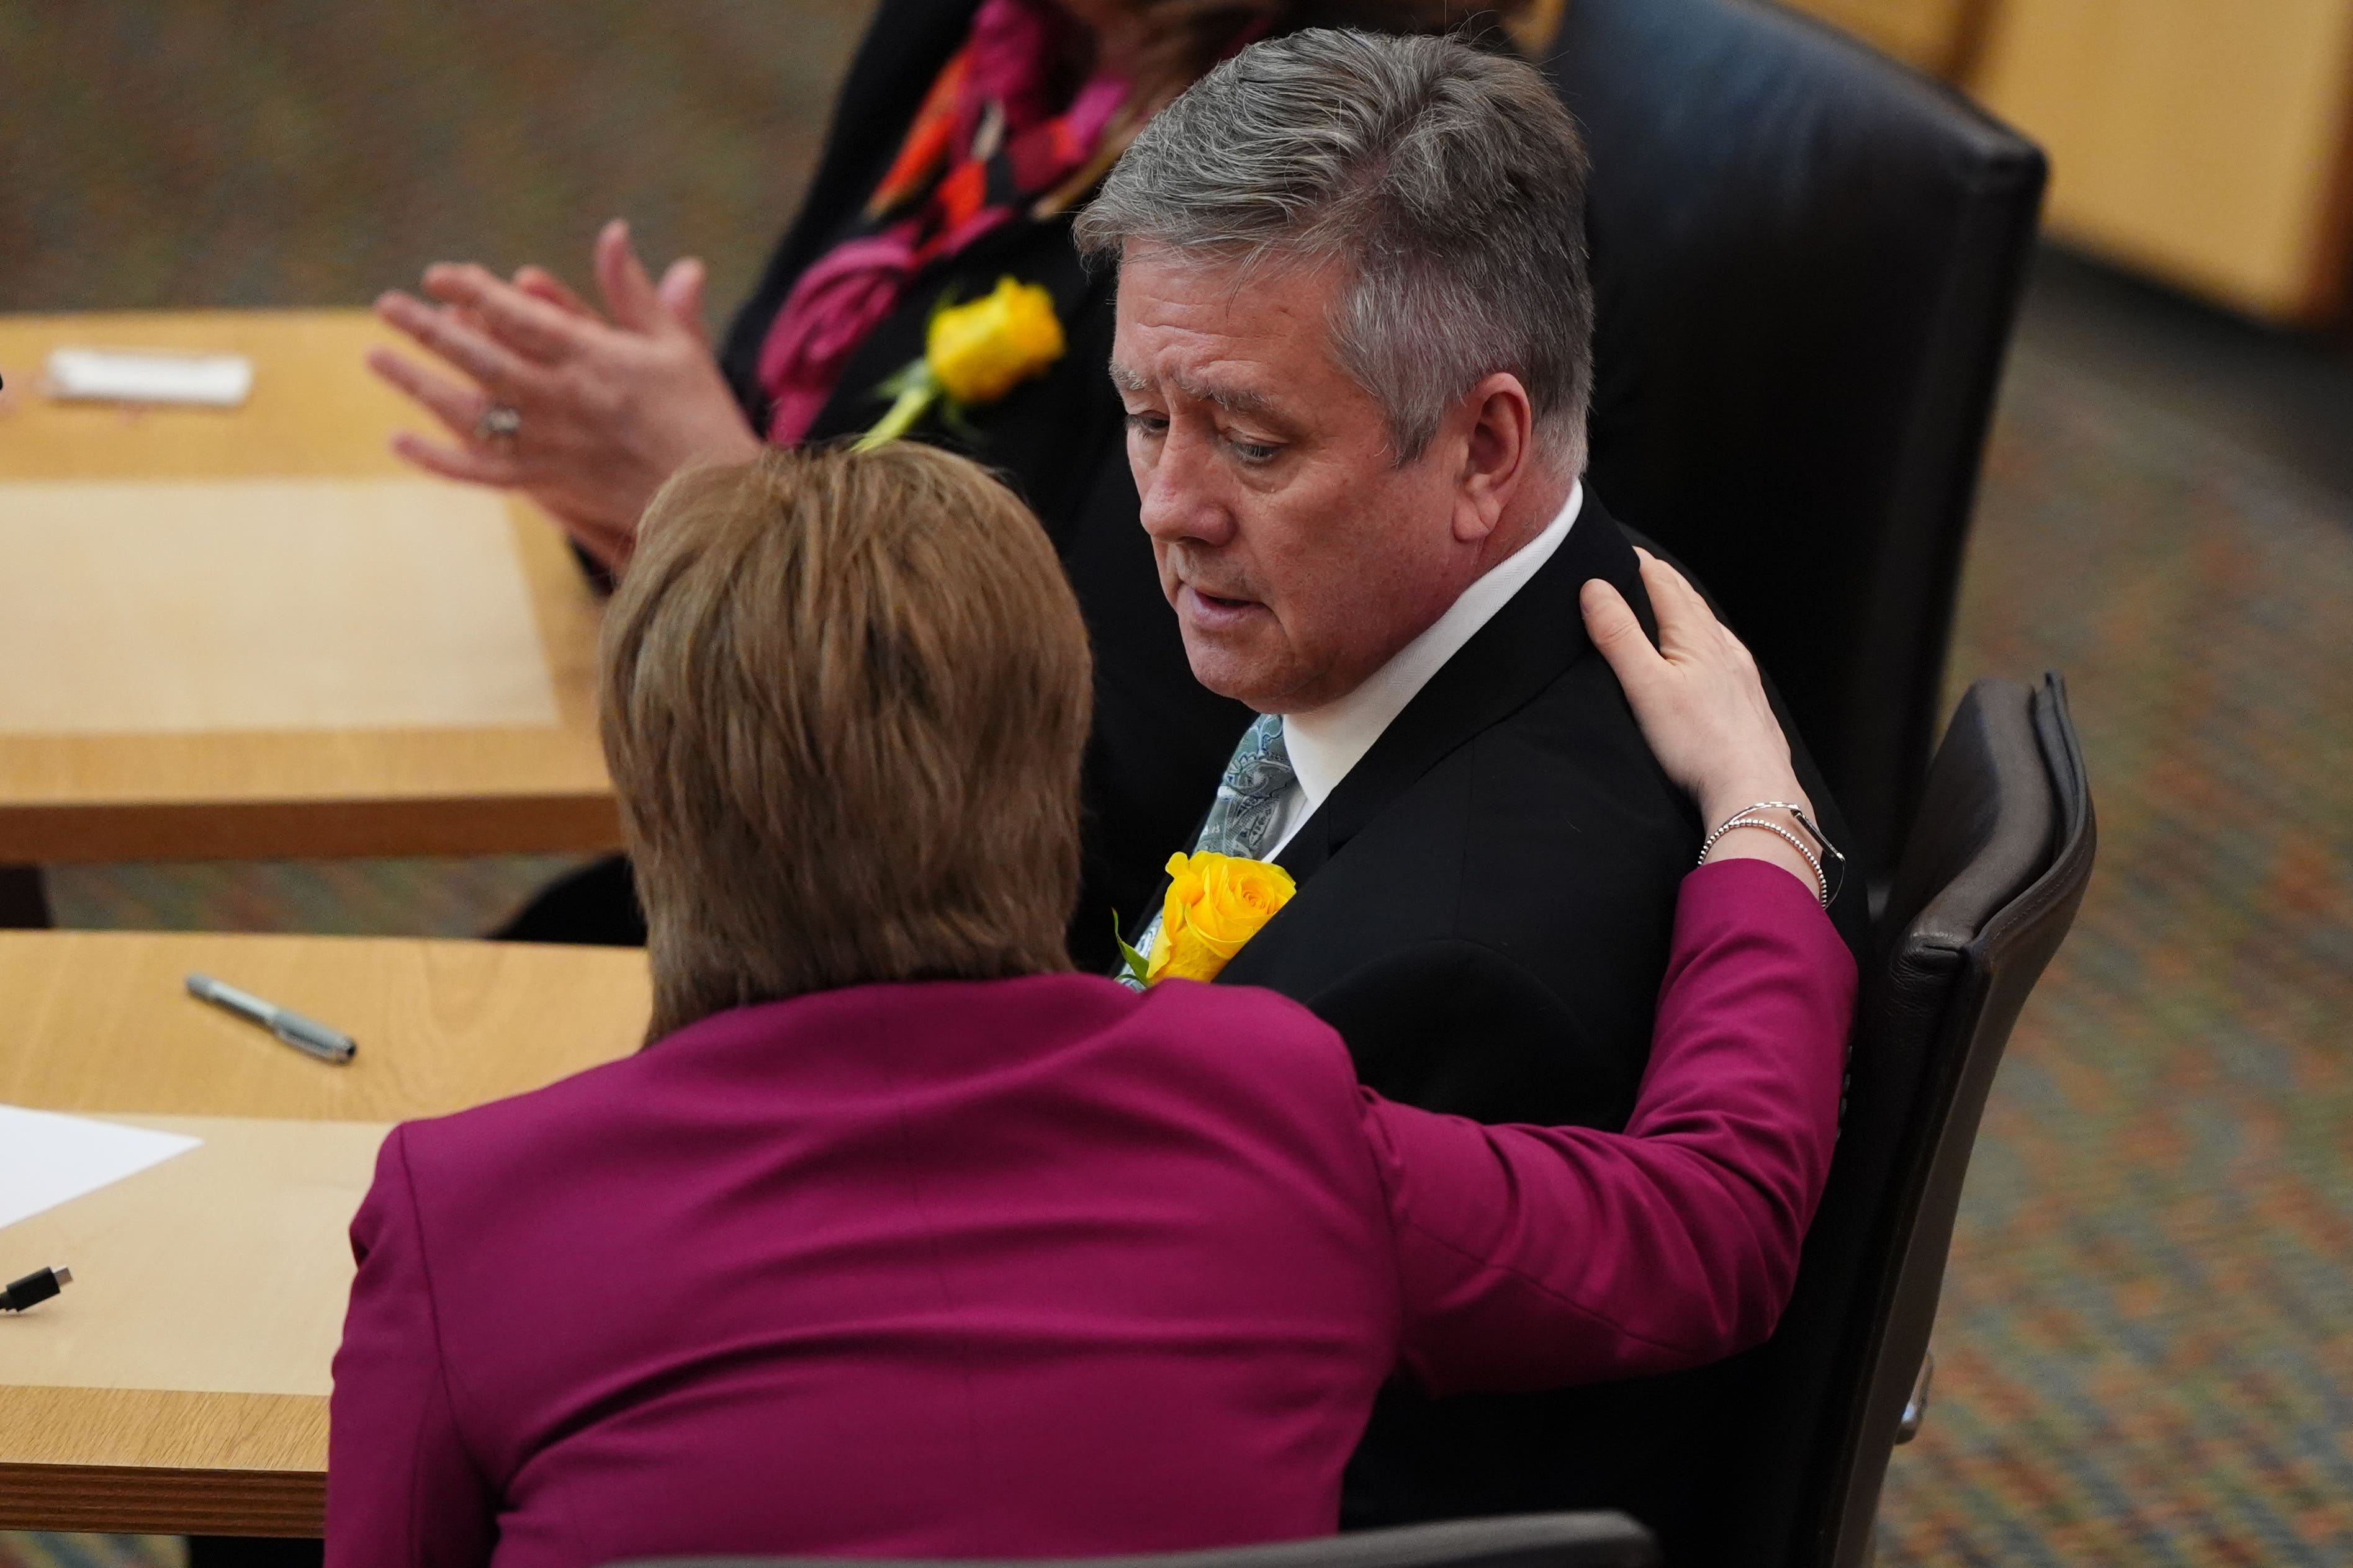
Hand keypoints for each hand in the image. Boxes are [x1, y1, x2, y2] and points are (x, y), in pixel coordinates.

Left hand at [368, 219, 763, 569]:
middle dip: (427, 328)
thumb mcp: (676, 344)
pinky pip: (480, 472)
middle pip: (479, 357)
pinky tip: (400, 440)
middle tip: (387, 305)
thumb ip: (634, 290)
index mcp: (593, 357)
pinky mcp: (548, 484)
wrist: (717, 500)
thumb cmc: (702, 415)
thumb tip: (613, 231)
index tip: (439, 274)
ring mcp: (550, 444)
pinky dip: (438, 458)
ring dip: (417, 382)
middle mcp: (562, 398)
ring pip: (468, 411)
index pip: (517, 314)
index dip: (473, 290)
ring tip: (376, 357)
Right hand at [1583, 549, 1819, 889]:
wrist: (1753, 789)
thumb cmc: (1699, 743)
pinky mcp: (1746, 697)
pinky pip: (1723, 652)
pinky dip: (1704, 638)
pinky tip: (1704, 653)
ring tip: (1663, 602)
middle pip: (1688, 599)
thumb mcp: (1645, 686)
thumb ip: (1618, 636)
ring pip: (1708, 625)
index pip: (1664, 581)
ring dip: (1683, 607)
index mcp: (1695, 635)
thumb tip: (1594, 587)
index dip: (1638, 562)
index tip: (1616, 548)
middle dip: (1660, 579)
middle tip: (1634, 567)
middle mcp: (1722, 645)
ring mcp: (1738, 671)